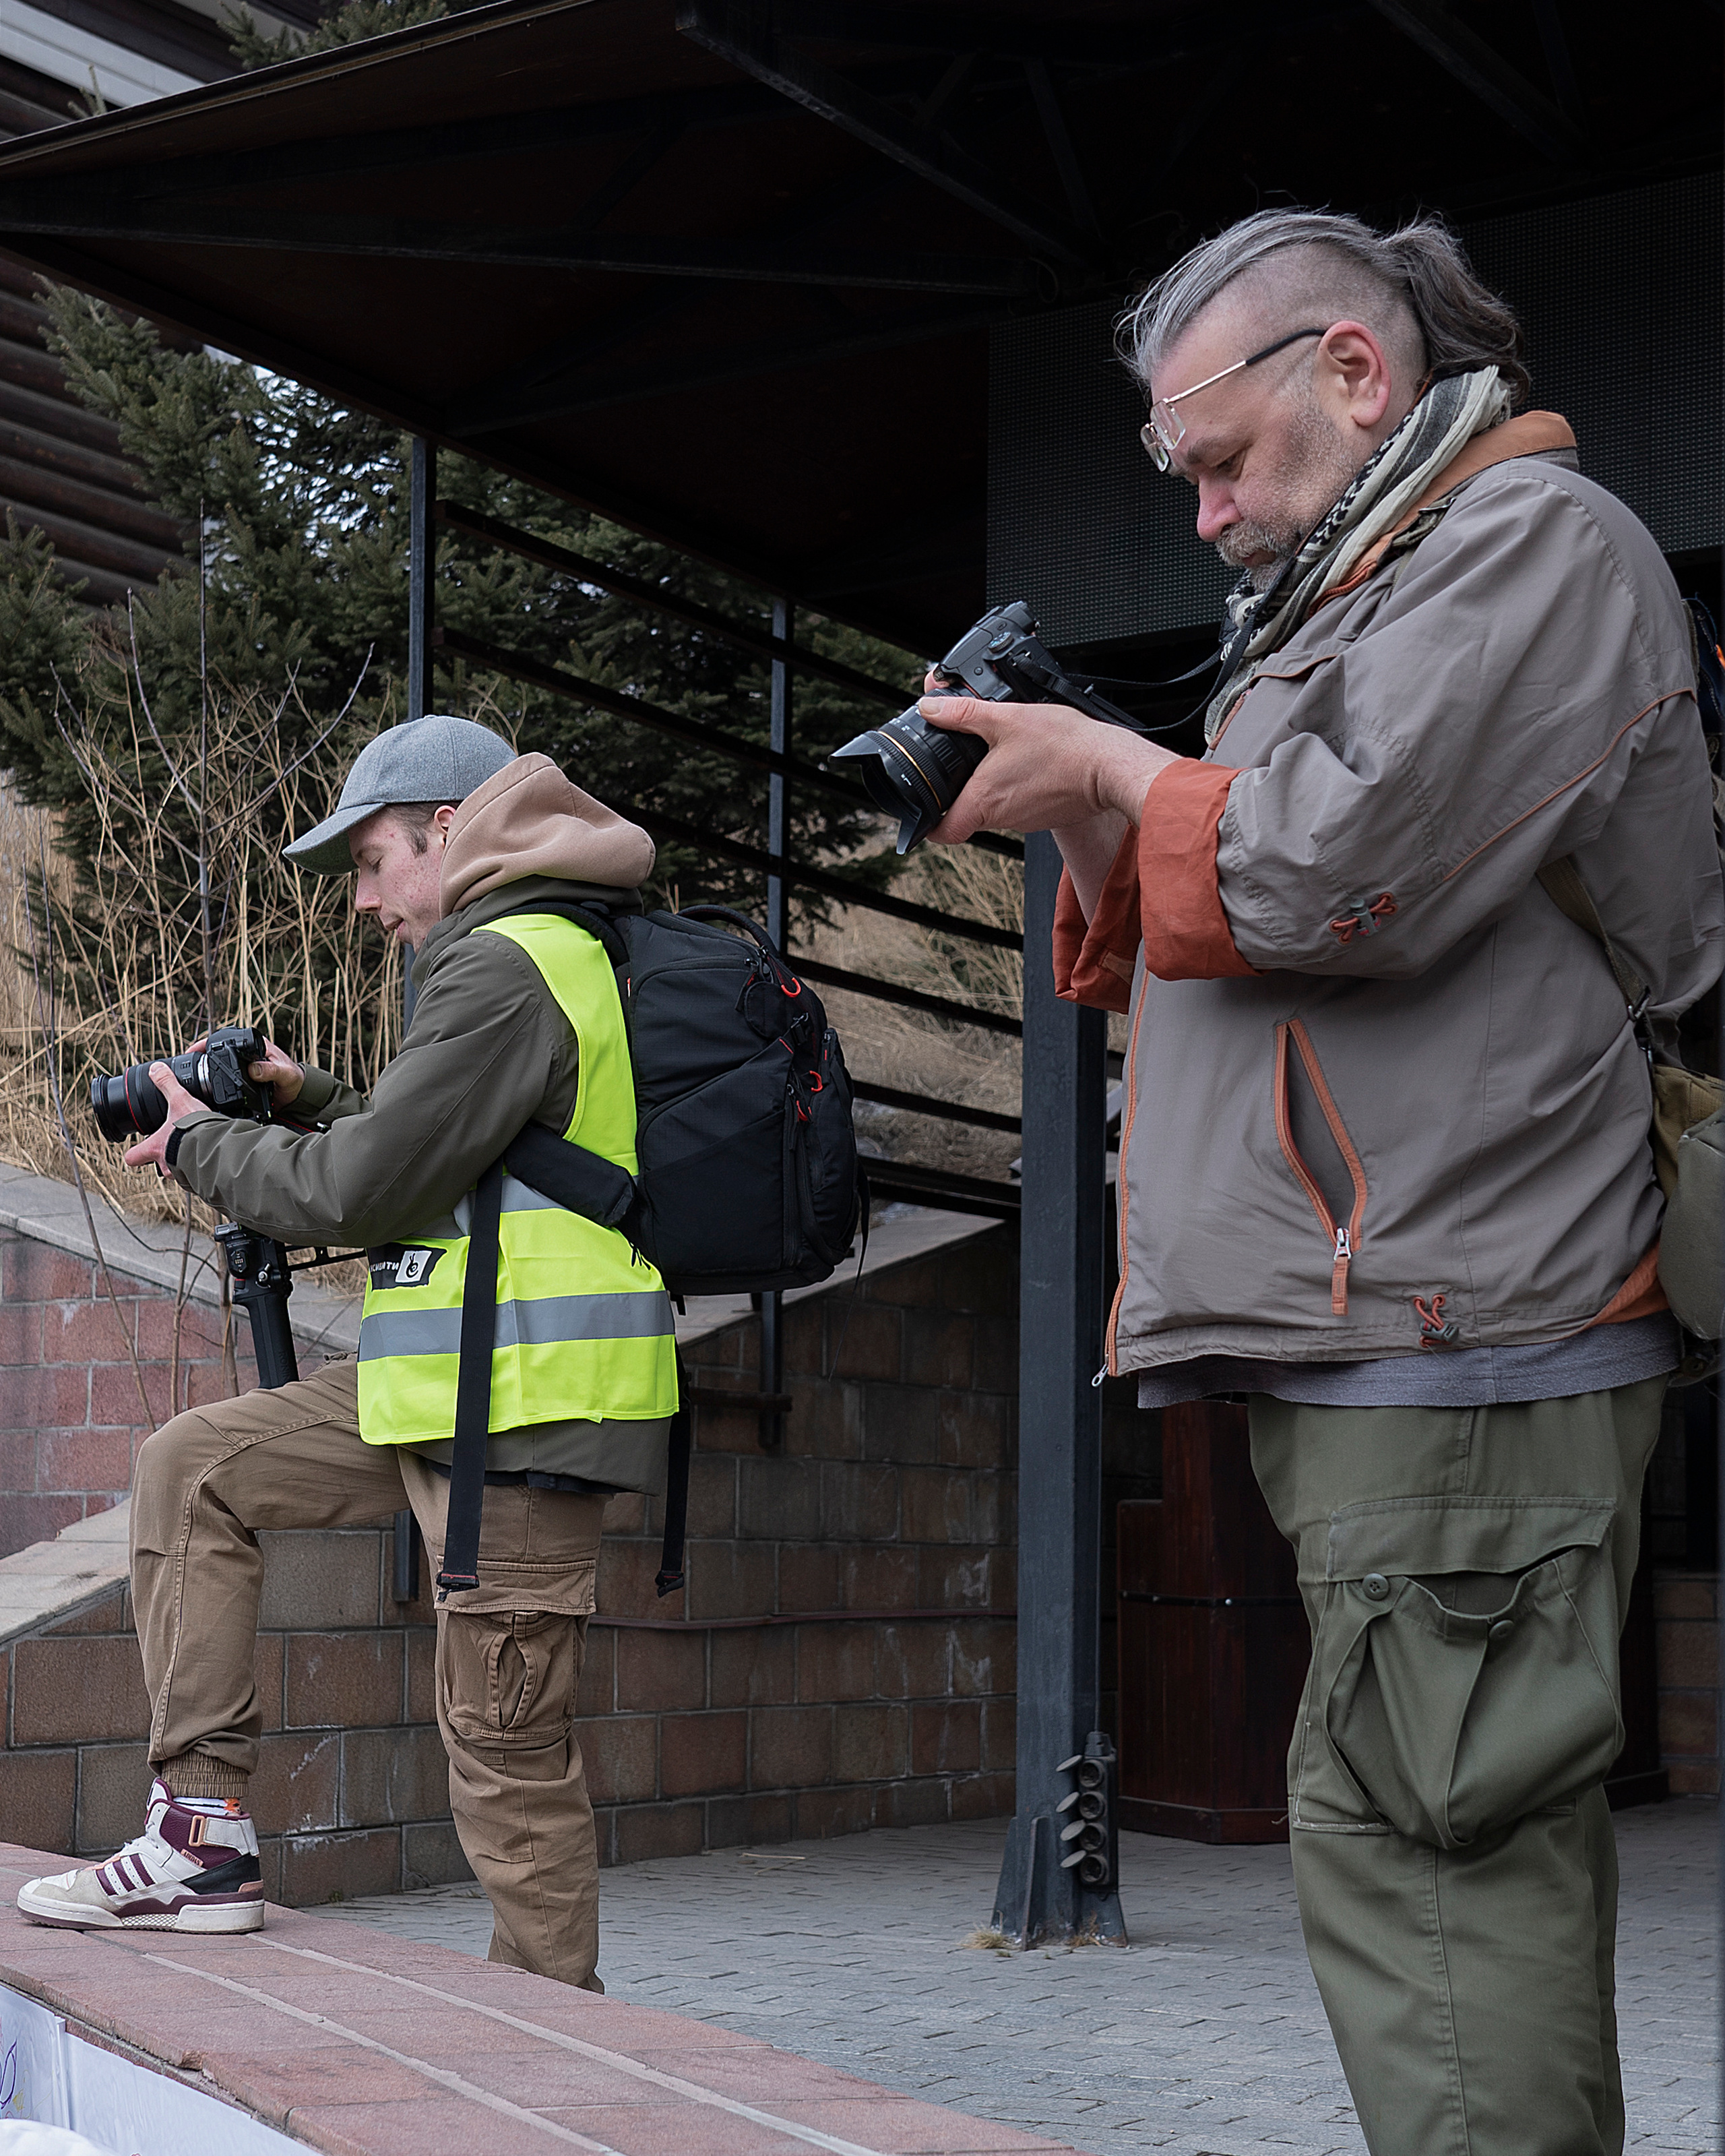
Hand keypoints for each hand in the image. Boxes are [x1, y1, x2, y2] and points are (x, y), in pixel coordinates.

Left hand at [122, 1063, 205, 1184]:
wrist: (218, 1146)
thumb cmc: (193, 1128)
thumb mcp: (179, 1100)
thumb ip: (167, 1084)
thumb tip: (156, 1069)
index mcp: (155, 1147)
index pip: (132, 1157)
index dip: (134, 1152)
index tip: (139, 1146)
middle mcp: (166, 1164)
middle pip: (157, 1165)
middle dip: (166, 1155)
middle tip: (174, 1143)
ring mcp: (182, 1173)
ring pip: (178, 1171)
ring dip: (184, 1161)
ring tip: (195, 1146)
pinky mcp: (200, 1176)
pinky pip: (197, 1173)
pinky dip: (201, 1163)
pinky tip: (210, 1151)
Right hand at [186, 1033, 303, 1105]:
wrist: (298, 1097)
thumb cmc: (294, 1080)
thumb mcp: (285, 1073)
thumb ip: (271, 1070)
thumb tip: (253, 1069)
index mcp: (256, 1045)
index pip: (229, 1038)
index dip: (210, 1042)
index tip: (196, 1049)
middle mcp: (247, 1054)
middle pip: (218, 1050)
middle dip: (201, 1054)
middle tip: (187, 1059)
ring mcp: (242, 1067)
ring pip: (218, 1064)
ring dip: (205, 1067)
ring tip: (190, 1073)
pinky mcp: (241, 1080)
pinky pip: (224, 1078)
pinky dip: (213, 1081)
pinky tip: (203, 1088)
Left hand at [917, 696, 1179, 843]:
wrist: (1110, 766)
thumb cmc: (1064, 747)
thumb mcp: (1006, 718)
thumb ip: (963, 713)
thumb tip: (930, 705)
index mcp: (983, 800)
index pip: (942, 832)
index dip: (927, 824)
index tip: (922, 807)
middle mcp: (1001, 817)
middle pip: (965, 814)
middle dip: (958, 789)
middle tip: (957, 762)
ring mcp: (1023, 818)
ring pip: (993, 807)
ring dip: (989, 784)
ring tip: (996, 754)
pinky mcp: (1043, 813)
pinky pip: (1018, 803)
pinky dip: (1015, 785)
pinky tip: (1026, 761)